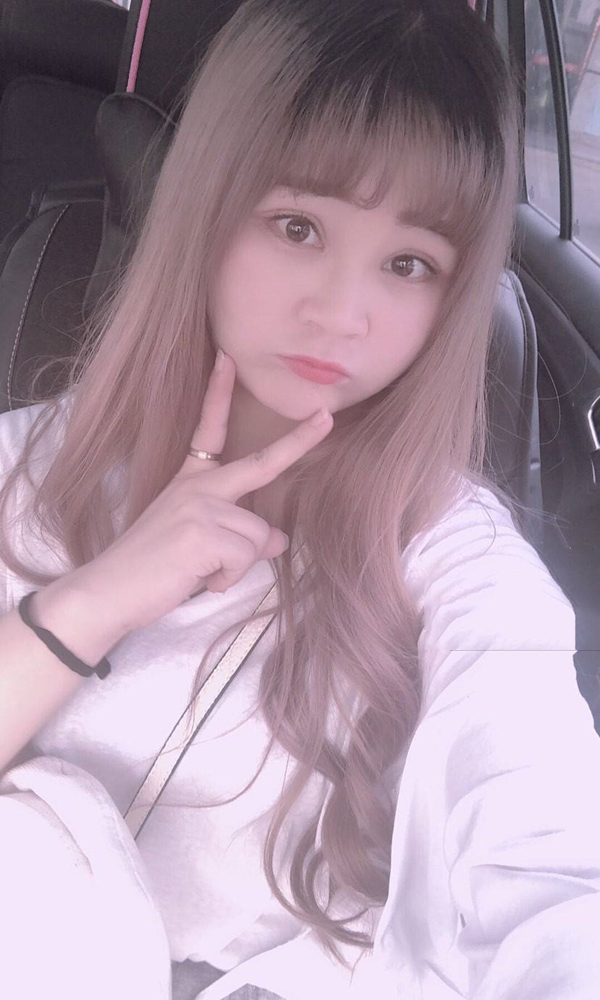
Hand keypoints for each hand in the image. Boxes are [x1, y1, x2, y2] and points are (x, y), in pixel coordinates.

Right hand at [73, 350, 332, 633]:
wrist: (109, 590)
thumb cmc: (152, 569)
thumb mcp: (198, 544)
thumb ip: (237, 535)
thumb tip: (280, 540)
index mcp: (190, 479)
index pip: (208, 430)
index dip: (218, 392)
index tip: (227, 358)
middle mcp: (197, 486)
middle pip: (260, 464)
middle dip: (298, 441)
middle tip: (327, 418)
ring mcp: (199, 506)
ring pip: (258, 536)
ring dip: (238, 565)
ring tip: (202, 571)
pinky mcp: (202, 533)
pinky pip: (246, 557)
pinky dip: (228, 578)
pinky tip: (201, 579)